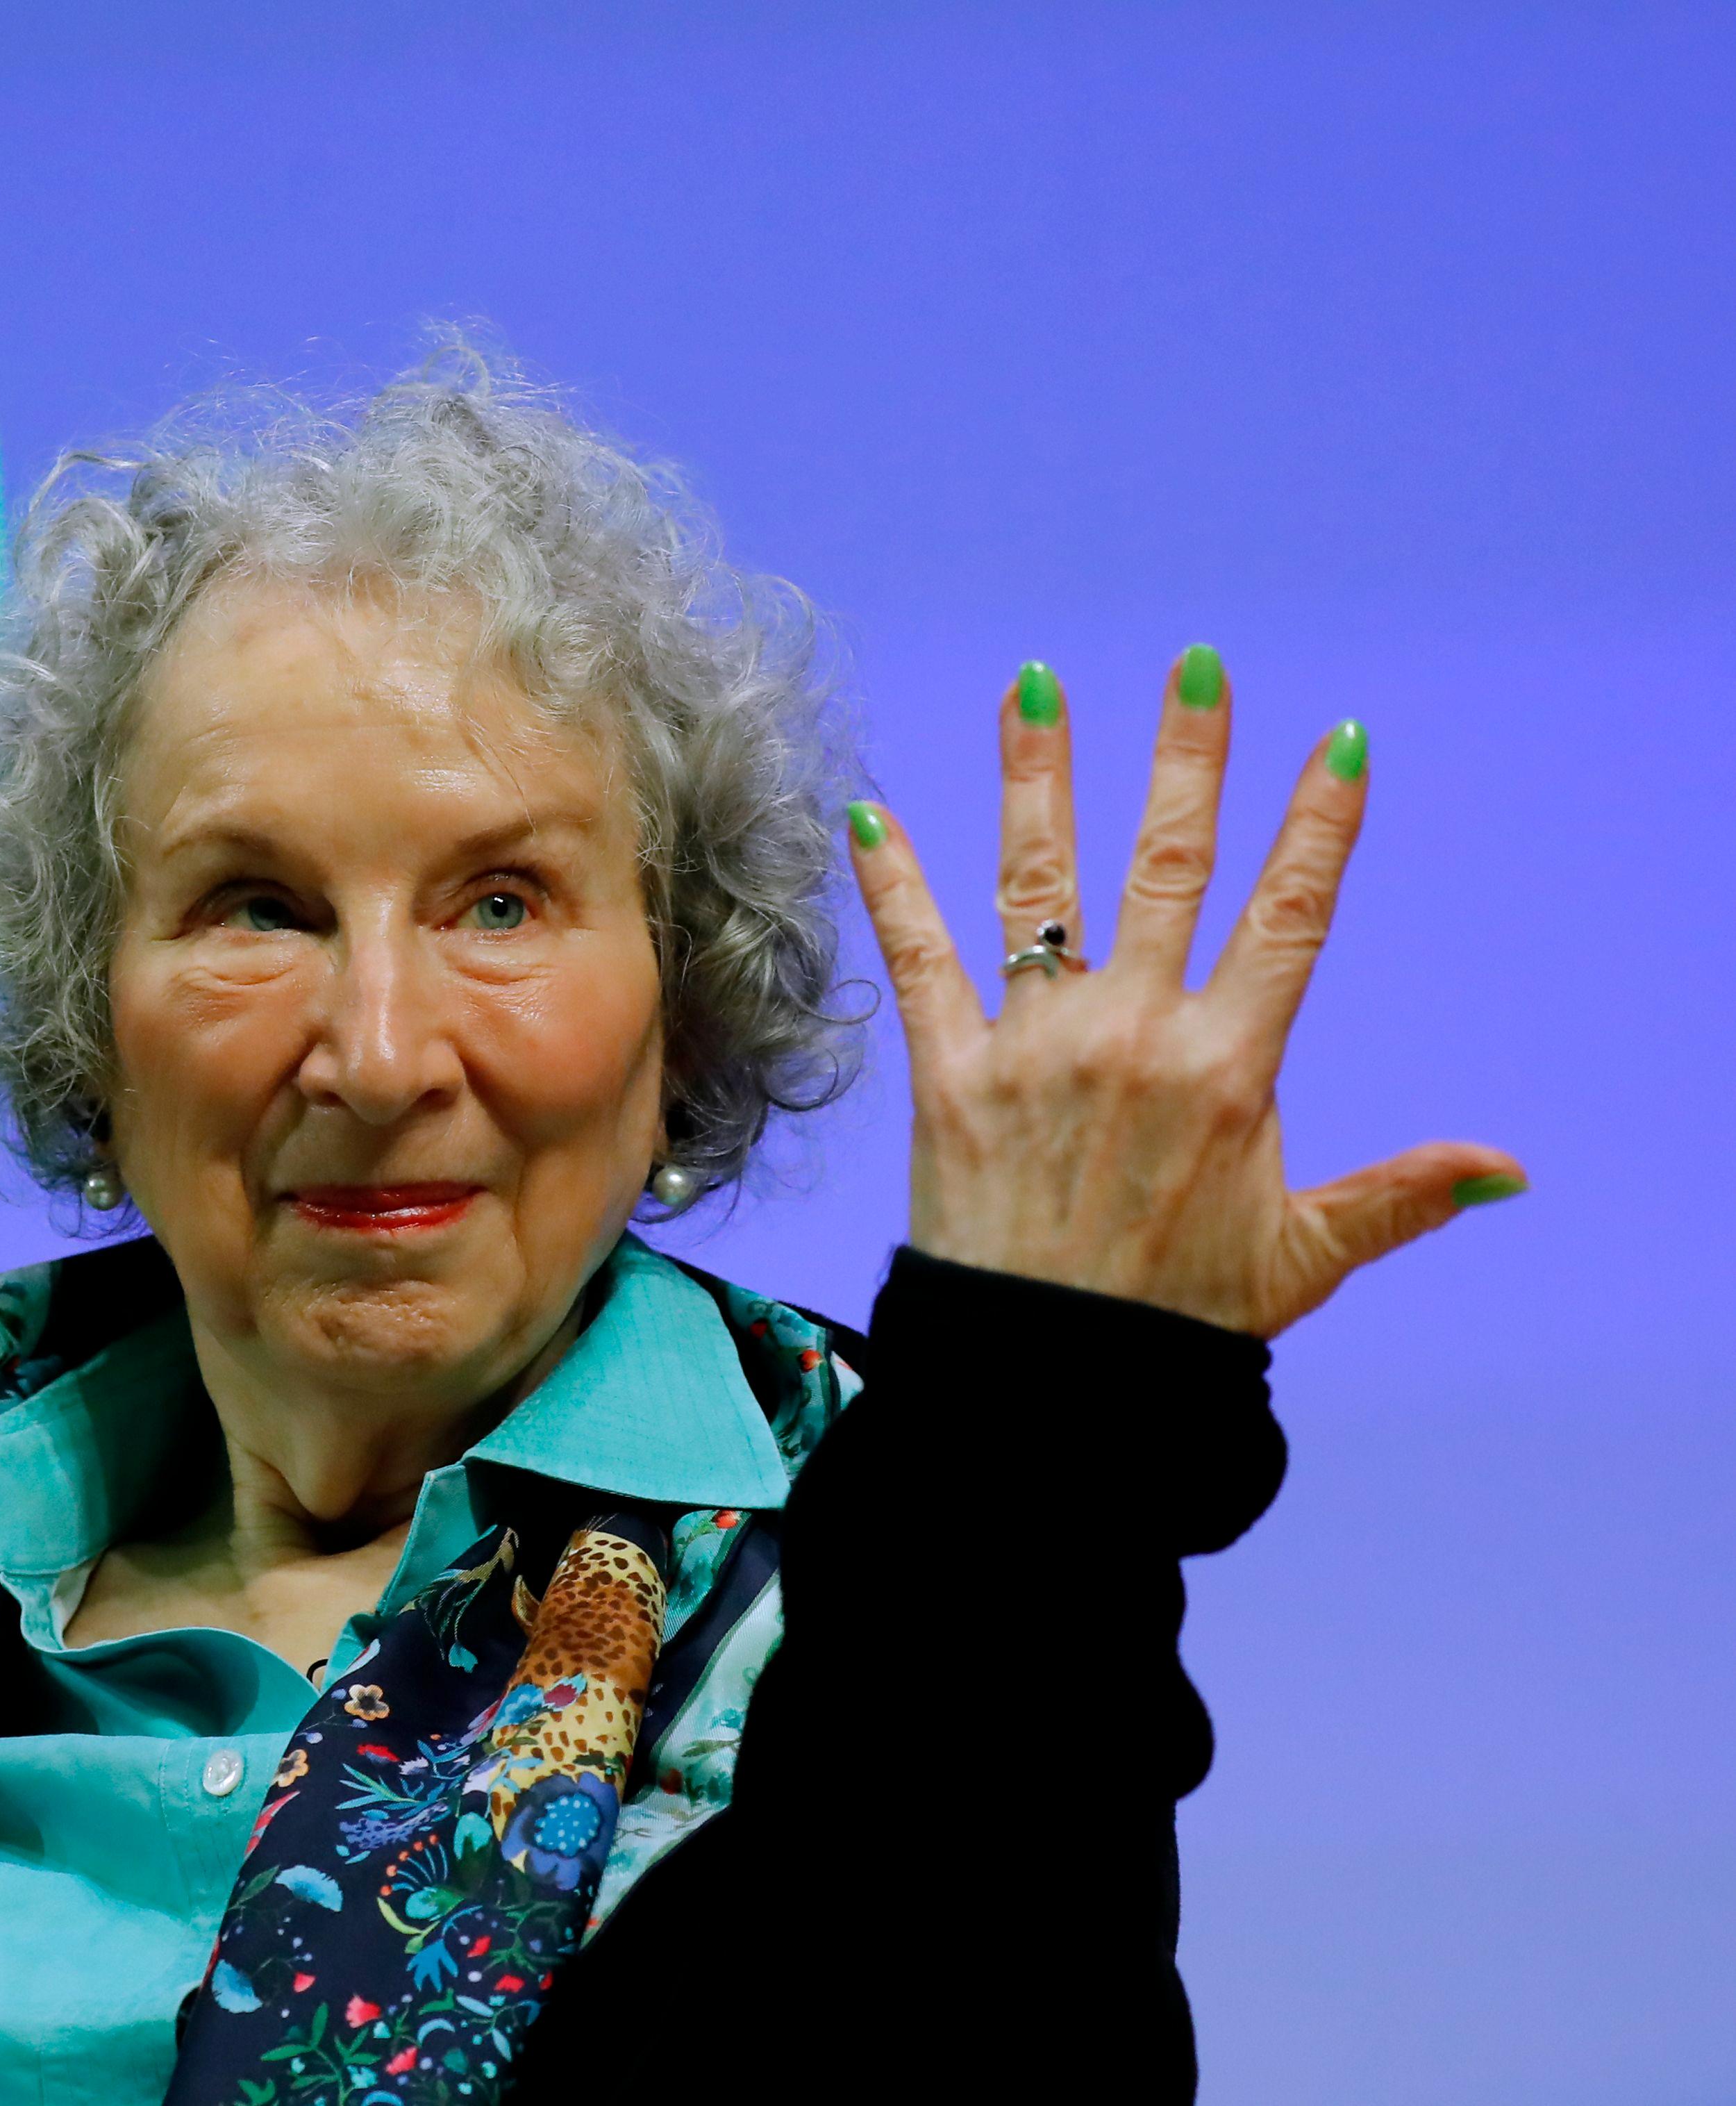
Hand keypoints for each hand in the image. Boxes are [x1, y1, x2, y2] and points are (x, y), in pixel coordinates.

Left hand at [846, 646, 1523, 1338]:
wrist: (1052, 1386)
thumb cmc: (1176, 1324)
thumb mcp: (1303, 1256)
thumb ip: (1399, 1196)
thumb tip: (1504, 1169)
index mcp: (1228, 1069)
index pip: (1288, 918)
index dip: (1317, 828)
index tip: (1338, 744)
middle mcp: (1134, 1037)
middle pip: (1167, 868)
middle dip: (1185, 760)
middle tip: (1196, 668)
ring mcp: (1037, 1048)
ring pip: (1042, 885)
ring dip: (1038, 780)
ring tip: (1035, 688)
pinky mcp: (949, 1078)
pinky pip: (919, 963)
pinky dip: (890, 885)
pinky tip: (864, 812)